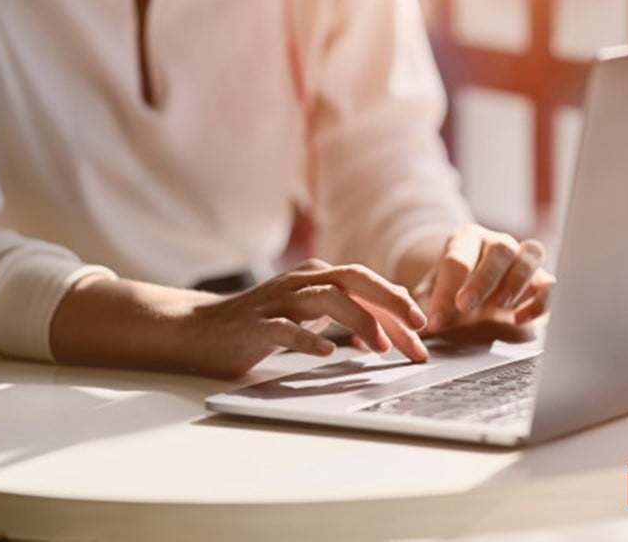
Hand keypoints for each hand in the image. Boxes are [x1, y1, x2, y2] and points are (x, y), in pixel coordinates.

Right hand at [181, 258, 428, 376]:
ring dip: (359, 320)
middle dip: (391, 302)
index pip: (369, 286)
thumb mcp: (313, 312)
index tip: (424, 336)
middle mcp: (303, 281)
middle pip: (355, 280)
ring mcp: (279, 300)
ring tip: (381, 347)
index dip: (400, 309)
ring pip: (327, 298)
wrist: (203, 329)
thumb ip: (350, 310)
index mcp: (320, 276)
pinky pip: (286, 328)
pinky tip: (328, 352)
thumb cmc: (266, 321)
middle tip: (418, 328)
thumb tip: (394, 320)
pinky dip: (309, 338)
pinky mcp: (257, 324)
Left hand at [415, 224, 554, 334]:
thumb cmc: (452, 289)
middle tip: (465, 306)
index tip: (436, 320)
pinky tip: (520, 318)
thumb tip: (414, 324)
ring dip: (516, 282)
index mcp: (466, 239)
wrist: (473, 289)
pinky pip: (550, 283)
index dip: (445, 291)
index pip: (457, 259)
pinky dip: (539, 300)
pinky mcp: (541, 278)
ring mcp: (522, 257)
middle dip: (482, 280)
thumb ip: (422, 306)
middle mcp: (497, 242)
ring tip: (500, 307)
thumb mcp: (432, 295)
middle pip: (500, 249)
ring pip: (531, 254)